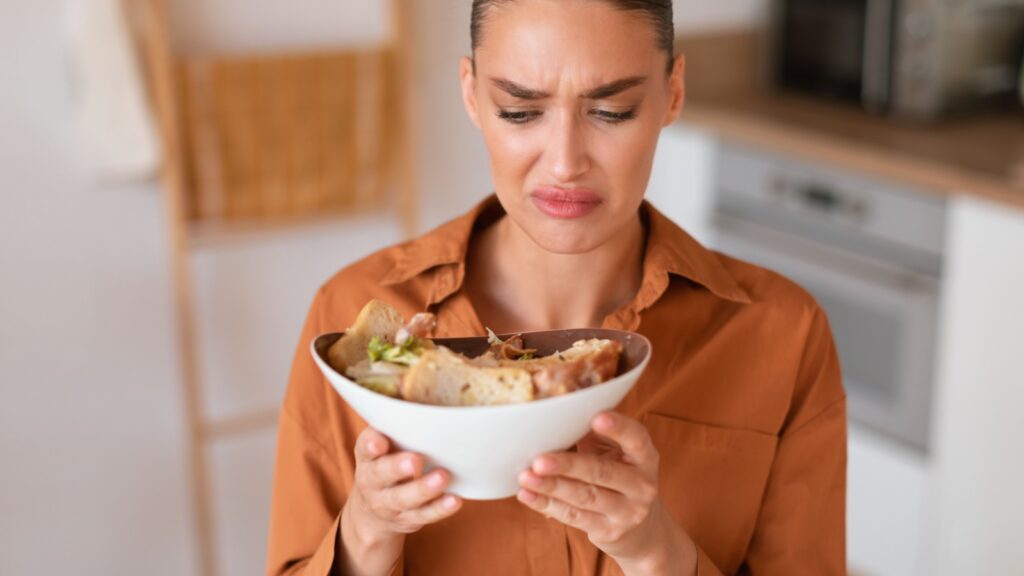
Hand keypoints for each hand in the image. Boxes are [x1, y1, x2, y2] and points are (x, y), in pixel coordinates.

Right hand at [338, 427, 461, 575]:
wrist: (372, 511)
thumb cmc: (385, 463)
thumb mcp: (383, 446)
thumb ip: (397, 428)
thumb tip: (426, 399)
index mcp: (367, 457)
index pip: (364, 448)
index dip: (371, 444)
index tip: (380, 441)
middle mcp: (372, 481)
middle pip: (381, 475)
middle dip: (398, 467)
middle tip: (416, 460)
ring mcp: (388, 503)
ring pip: (403, 498)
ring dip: (423, 489)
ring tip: (442, 477)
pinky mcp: (407, 519)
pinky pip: (423, 515)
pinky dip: (439, 509)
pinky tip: (454, 500)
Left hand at [515, 412, 695, 574]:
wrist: (639, 528)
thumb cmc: (617, 475)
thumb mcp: (614, 452)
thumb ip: (593, 434)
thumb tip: (556, 415)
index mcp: (645, 457)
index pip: (637, 439)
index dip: (618, 428)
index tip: (597, 417)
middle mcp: (642, 485)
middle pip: (602, 472)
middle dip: (569, 465)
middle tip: (539, 460)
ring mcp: (628, 511)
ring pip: (585, 496)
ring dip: (552, 486)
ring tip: (526, 477)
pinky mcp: (610, 531)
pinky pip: (574, 516)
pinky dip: (547, 504)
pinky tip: (527, 494)